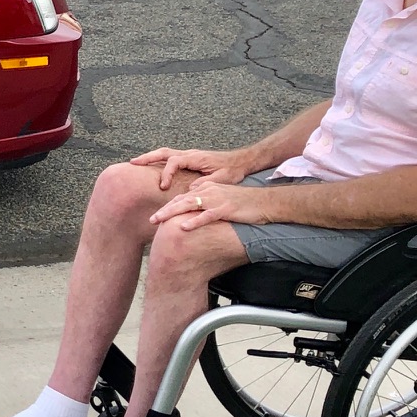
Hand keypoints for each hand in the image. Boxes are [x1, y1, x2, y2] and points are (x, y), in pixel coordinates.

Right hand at [129, 147, 253, 190]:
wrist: (241, 161)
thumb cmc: (233, 170)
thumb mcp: (222, 179)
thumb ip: (206, 184)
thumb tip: (190, 191)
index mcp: (196, 157)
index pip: (174, 162)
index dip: (166, 173)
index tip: (163, 186)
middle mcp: (190, 154)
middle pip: (164, 152)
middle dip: (147, 157)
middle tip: (132, 163)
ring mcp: (189, 155)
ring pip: (165, 153)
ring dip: (150, 157)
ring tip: (136, 162)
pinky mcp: (190, 159)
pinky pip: (170, 157)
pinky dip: (158, 160)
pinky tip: (152, 167)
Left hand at [150, 182, 272, 230]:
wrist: (267, 202)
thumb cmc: (245, 204)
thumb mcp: (222, 202)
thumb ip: (208, 206)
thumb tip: (195, 217)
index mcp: (207, 189)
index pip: (183, 197)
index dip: (168, 205)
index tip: (156, 215)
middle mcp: (209, 192)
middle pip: (181, 200)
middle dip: (164, 210)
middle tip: (150, 220)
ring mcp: (217, 199)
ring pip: (189, 205)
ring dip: (171, 213)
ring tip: (157, 220)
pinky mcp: (226, 208)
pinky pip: (207, 215)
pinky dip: (194, 221)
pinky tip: (183, 227)